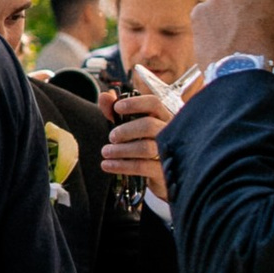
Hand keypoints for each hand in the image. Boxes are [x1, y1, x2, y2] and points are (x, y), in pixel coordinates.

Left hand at [98, 75, 172, 200]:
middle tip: (111, 137)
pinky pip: (142, 167)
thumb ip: (115, 111)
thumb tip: (104, 97)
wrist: (157, 175)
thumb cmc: (143, 144)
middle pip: (149, 125)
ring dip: (120, 149)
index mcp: (162, 117)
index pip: (154, 103)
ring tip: (106, 152)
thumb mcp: (129, 126)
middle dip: (125, 130)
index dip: (134, 103)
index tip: (117, 107)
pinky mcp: (163, 171)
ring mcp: (169, 152)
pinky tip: (108, 165)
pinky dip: (121, 165)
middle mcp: (169, 132)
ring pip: (145, 148)